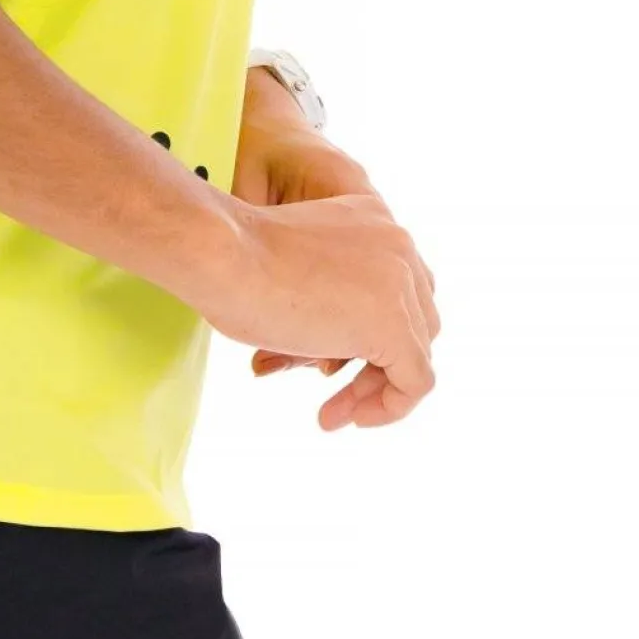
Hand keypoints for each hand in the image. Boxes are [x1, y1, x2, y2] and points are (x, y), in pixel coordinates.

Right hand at [248, 143, 439, 423]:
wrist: (222, 254)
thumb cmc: (236, 260)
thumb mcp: (294, 264)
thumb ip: (328, 293)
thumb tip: (333, 346)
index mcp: (374, 220)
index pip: (397, 287)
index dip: (370, 331)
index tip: (331, 361)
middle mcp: (398, 246)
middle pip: (412, 321)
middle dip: (374, 365)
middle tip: (332, 395)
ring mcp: (400, 286)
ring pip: (414, 353)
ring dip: (375, 390)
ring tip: (333, 415)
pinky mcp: (393, 327)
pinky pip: (415, 383)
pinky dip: (390, 408)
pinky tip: (350, 417)